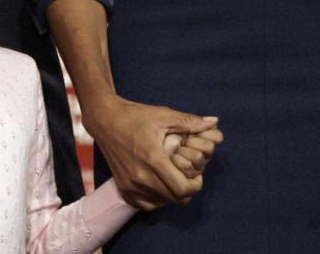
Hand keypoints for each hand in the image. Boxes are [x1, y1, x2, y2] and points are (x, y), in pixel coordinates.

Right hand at [83, 94, 220, 209]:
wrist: (104, 120)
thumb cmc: (135, 116)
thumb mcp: (163, 115)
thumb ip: (189, 122)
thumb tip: (214, 122)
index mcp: (153, 159)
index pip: (182, 188)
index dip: (195, 184)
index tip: (196, 174)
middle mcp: (141, 177)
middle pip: (175, 198)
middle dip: (187, 189)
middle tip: (187, 175)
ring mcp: (130, 185)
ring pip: (163, 203)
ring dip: (172, 193)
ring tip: (172, 176)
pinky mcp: (124, 189)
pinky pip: (148, 204)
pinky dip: (157, 198)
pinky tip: (158, 182)